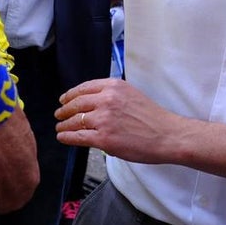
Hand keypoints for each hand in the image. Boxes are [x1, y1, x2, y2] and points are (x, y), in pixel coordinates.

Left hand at [55, 78, 183, 162]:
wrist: (166, 134)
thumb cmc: (153, 118)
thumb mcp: (131, 95)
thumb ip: (112, 96)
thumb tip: (92, 102)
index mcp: (113, 86)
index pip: (84, 88)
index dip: (70, 95)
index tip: (64, 99)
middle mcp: (106, 99)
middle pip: (76, 103)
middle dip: (64, 110)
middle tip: (59, 115)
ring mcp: (103, 119)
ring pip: (74, 120)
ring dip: (64, 125)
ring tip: (60, 128)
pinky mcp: (103, 138)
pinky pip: (78, 136)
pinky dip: (67, 137)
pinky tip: (63, 137)